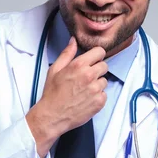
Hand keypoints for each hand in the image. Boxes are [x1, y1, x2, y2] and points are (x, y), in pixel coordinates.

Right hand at [26, 37, 107, 157]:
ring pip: (104, 81)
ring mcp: (96, 90)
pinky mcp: (99, 102)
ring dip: (97, 84)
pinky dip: (97, 97)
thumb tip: (74, 41)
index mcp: (79, 65)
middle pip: (104, 66)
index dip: (96, 56)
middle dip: (97, 70)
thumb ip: (67, 54)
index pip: (100, 52)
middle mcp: (89, 76)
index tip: (93, 60)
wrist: (52, 116)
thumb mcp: (55, 70)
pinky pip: (104, 94)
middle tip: (86, 78)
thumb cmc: (52, 94)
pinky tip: (86, 99)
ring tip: (84, 90)